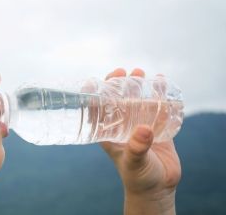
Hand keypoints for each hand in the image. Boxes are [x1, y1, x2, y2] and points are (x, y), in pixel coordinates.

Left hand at [100, 68, 180, 214]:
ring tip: (143, 73)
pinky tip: (163, 84)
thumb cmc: (138, 177)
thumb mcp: (134, 162)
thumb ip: (137, 148)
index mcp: (109, 132)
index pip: (99, 109)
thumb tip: (144, 130)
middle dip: (120, 84)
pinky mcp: (157, 128)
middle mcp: (123, 126)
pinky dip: (160, 96)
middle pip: (118, 100)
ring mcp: (140, 126)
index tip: (98, 80)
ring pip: (138, 101)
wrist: (158, 189)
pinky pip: (158, 108)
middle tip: (126, 72)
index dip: (97, 93)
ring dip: (140, 86)